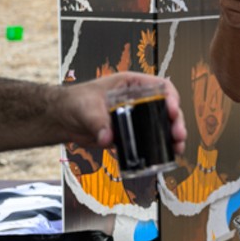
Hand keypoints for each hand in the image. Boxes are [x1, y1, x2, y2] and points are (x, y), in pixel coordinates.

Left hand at [59, 73, 187, 153]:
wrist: (61, 119)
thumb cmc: (74, 102)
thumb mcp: (86, 107)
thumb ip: (98, 122)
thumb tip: (108, 138)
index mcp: (132, 85)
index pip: (160, 87)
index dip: (171, 97)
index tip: (171, 109)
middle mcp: (139, 100)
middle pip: (166, 109)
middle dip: (175, 121)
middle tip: (177, 134)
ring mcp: (136, 118)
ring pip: (162, 126)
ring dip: (171, 137)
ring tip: (176, 147)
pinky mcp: (130, 134)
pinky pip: (149, 140)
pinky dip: (159, 147)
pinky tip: (166, 155)